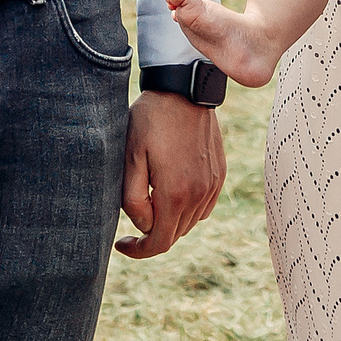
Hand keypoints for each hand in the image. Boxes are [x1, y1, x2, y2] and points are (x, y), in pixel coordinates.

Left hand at [116, 91, 225, 258]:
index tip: (121, 243)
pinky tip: (171, 194)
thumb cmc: (150, 121)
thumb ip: (133, 200)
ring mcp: (213, 184)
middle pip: (174, 235)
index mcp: (175, 194)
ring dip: (169, 223)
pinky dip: (187, 210)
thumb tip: (144, 226)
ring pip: (190, 223)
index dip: (138, 250)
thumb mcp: (130, 159)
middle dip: (151, 237)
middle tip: (131, 227)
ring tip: (149, 205)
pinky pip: (204, 207)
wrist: (183, 90)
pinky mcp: (219, 174)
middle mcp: (199, 194)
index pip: (159, 243)